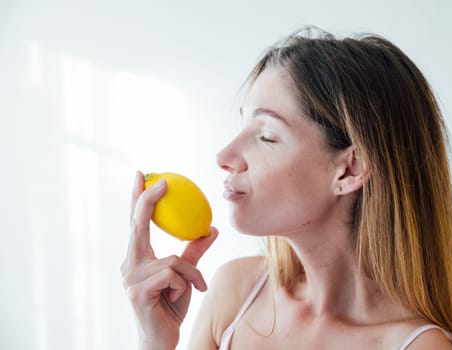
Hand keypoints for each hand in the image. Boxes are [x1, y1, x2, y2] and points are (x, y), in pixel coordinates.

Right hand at [120, 171, 217, 348]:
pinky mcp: (138, 293)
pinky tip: (182, 297)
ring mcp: (130, 279)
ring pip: (171, 260)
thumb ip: (194, 251)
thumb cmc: (171, 306)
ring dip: (190, 274)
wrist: (162, 339)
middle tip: (163, 181)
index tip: (143, 174)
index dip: (138, 197)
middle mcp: (128, 265)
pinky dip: (188, 284)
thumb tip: (211, 228)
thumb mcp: (187, 274)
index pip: (136, 222)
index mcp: (136, 257)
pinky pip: (174, 275)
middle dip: (147, 200)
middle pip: (138, 226)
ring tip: (197, 288)